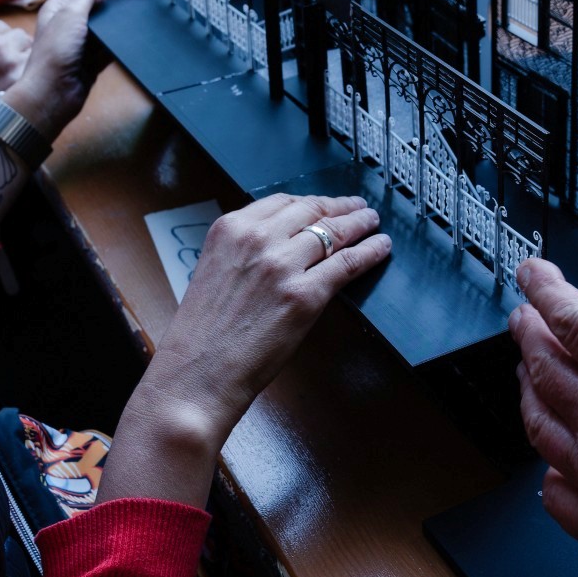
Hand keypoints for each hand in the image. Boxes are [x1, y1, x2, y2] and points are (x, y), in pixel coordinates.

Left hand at [0, 0, 153, 135]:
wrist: (54, 93)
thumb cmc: (55, 52)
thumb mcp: (69, 15)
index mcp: (60, 5)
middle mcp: (73, 19)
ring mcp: (87, 38)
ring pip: (113, 15)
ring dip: (131, 4)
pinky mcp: (97, 55)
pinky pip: (116, 36)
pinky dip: (129, 28)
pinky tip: (144, 19)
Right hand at [0, 18, 31, 152]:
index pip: (1, 26)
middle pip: (22, 38)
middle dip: (15, 49)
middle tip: (5, 67)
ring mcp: (13, 66)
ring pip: (32, 56)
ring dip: (25, 65)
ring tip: (11, 81)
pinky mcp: (21, 88)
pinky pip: (34, 79)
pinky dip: (28, 84)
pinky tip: (16, 95)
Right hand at [149, 193, 390, 432]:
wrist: (196, 375)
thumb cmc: (202, 335)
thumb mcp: (214, 272)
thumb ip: (244, 252)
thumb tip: (281, 246)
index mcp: (230, 229)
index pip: (283, 202)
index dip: (312, 201)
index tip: (326, 204)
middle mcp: (257, 238)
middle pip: (312, 211)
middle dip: (339, 207)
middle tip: (357, 208)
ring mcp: (283, 265)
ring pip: (334, 233)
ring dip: (359, 224)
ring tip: (372, 222)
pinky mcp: (305, 295)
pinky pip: (348, 264)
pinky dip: (370, 252)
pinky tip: (380, 247)